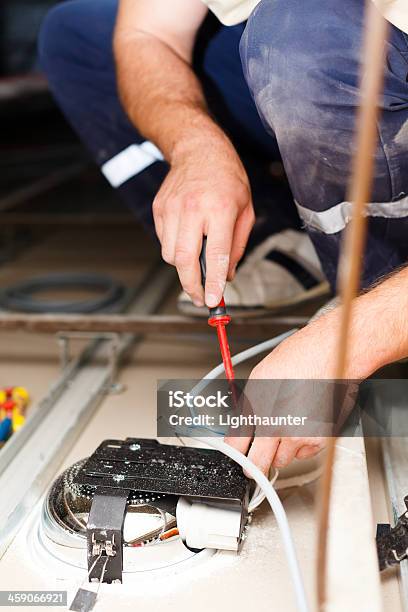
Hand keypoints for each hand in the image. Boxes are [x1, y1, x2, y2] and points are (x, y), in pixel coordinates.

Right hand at [152, 141, 253, 306]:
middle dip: (191, 286)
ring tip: (196, 264)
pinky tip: (187, 240)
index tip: (212, 300)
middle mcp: (193, 208)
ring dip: (183, 268)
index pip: (215, 254)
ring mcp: (172, 208)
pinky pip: (163, 242)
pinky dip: (174, 250)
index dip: (214, 282)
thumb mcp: (245, 210)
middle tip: (200, 299)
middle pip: (184, 260)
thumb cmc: (227, 178)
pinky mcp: (159, 209)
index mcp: (220, 208)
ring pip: (170, 255)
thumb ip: (237, 246)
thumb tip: (228, 276)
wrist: (198, 149)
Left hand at [225, 317, 336, 473]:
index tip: (237, 455)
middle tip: (255, 457)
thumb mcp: (259, 378)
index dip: (235, 453)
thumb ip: (249, 406)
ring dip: (281, 450)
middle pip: (257, 464)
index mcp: (257, 410)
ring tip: (287, 427)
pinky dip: (303, 445)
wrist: (331, 356)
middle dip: (254, 463)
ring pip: (282, 460)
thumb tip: (241, 424)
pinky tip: (305, 424)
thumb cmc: (298, 359)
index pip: (236, 446)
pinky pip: (305, 454)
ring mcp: (299, 436)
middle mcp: (277, 427)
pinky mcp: (320, 440)